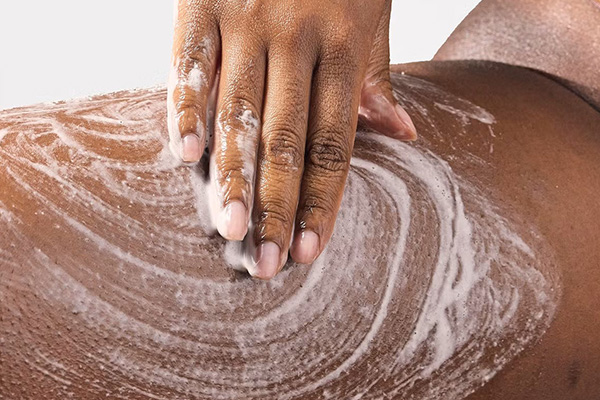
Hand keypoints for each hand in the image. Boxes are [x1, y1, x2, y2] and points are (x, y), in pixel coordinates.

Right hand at [168, 0, 415, 278]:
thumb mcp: (373, 12)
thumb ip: (378, 75)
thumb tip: (404, 136)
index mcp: (345, 44)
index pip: (334, 141)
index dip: (322, 199)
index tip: (309, 250)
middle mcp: (297, 36)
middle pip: (287, 138)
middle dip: (277, 205)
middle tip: (267, 263)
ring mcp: (246, 19)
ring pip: (238, 112)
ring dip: (233, 176)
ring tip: (231, 230)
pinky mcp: (202, 1)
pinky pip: (190, 63)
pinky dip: (185, 108)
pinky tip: (184, 157)